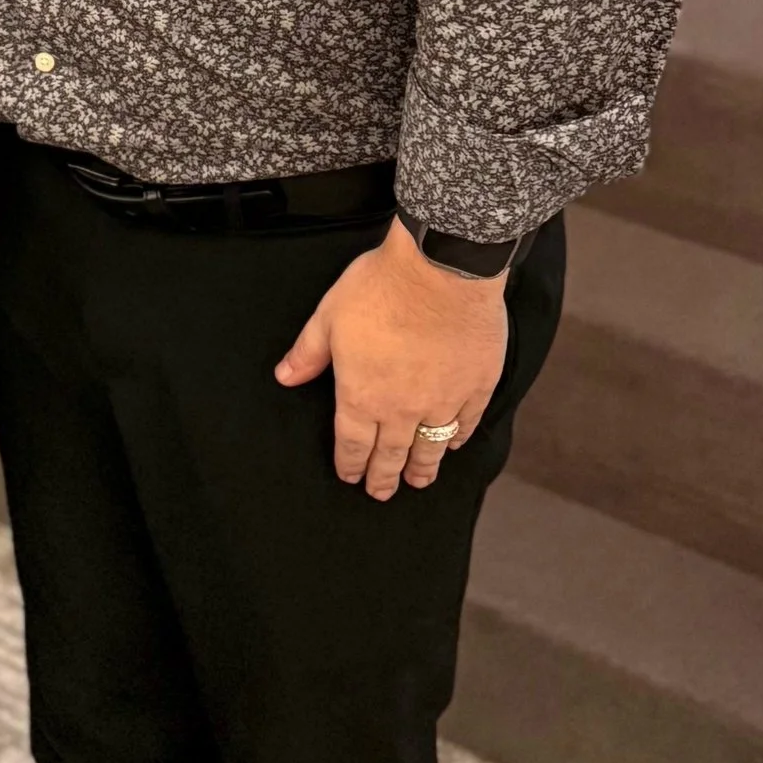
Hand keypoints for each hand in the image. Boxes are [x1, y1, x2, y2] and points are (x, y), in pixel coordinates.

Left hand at [275, 219, 506, 499]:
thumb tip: (285, 377)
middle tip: (381, 493)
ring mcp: (443, 401)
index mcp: (361, 396)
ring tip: (418, 482)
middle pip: (390, 455)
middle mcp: (402, 409)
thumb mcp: (329, 316)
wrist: (441, 269)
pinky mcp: (476, 386)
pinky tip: (454, 444)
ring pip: (430, 447)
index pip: (352, 444)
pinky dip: (458, 438)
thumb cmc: (381, 288)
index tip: (350, 477)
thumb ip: (308, 352)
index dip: (349, 464)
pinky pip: (466, 423)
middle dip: (382, 477)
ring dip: (422, 469)